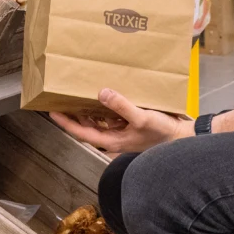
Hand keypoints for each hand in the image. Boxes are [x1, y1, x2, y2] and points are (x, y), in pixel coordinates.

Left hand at [50, 88, 194, 152]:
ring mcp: (122, 132)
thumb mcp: (141, 118)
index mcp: (112, 141)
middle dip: (74, 114)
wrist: (182, 138)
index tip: (52, 112)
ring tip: (78, 93)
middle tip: (61, 99)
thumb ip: (121, 106)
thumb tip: (102, 93)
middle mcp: (114, 138)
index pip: (82, 132)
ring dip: (89, 109)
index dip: (66, 122)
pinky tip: (104, 93)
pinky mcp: (130, 125)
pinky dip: (105, 105)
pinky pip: (112, 115)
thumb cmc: (163, 135)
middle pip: (87, 126)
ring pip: (99, 120)